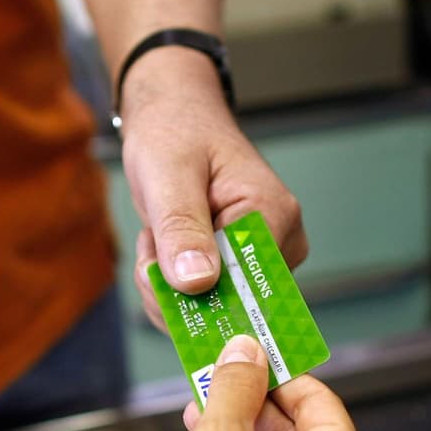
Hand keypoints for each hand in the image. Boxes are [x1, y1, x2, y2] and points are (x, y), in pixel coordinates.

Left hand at [118, 48, 306, 329]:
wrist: (172, 119)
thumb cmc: (175, 133)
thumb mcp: (169, 174)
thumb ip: (182, 227)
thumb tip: (196, 283)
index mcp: (274, 215)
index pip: (246, 289)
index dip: (194, 296)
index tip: (154, 270)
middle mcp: (280, 242)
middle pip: (229, 307)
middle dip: (174, 293)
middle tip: (150, 245)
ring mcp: (261, 259)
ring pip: (210, 312)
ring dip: (166, 289)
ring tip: (155, 237)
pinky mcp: (239, 269)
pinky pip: (202, 305)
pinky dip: (168, 288)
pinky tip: (161, 248)